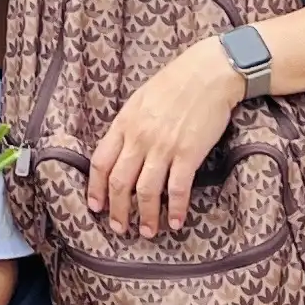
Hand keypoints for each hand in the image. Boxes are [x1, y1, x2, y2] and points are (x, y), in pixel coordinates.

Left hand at [87, 35, 245, 236]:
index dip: (96, 189)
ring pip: (146, 191)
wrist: (208, 72)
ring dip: (146, 216)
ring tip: (147, 231)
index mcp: (124, 123)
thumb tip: (121, 151)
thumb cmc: (176, 83)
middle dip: (117, 210)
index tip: (96, 207)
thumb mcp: (140, 100)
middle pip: (119, 182)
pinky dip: (176, 209)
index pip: (100, 162)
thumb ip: (129, 126)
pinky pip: (178, 188)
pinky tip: (176, 222)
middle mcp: (139, 138)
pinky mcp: (188, 153)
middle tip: (119, 228)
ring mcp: (163, 146)